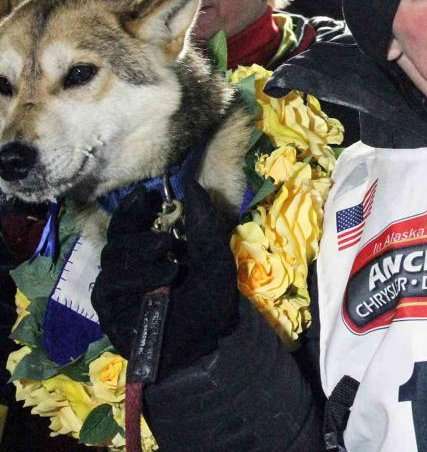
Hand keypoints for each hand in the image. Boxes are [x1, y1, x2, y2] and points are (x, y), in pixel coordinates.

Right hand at [92, 179, 238, 377]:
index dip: (136, 205)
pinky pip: (111, 282)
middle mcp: (130, 265)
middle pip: (117, 233)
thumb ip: (204, 223)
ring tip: (169, 257)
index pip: (132, 220)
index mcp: (152, 250)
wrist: (208, 346)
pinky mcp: (109, 307)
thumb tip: (192, 185)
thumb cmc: (211, 303)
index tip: (149, 194)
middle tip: (159, 226)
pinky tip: (164, 278)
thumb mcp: (215, 257)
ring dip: (142, 250)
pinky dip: (138, 276)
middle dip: (136, 223)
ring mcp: (117, 286)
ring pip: (113, 254)